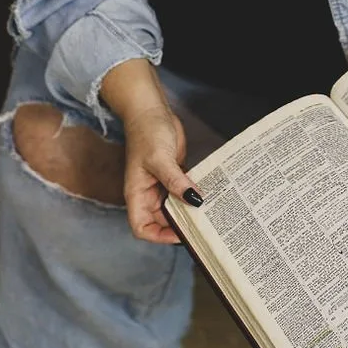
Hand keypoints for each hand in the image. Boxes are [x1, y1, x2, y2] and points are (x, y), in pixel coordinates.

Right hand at [121, 99, 201, 244]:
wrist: (151, 111)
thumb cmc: (147, 133)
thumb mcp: (160, 159)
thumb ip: (176, 182)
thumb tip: (195, 201)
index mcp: (137, 194)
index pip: (142, 228)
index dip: (159, 236)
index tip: (181, 234)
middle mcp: (148, 194)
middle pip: (162, 222)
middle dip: (180, 227)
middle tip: (203, 227)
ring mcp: (161, 185)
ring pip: (175, 208)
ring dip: (190, 212)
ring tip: (210, 215)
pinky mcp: (173, 176)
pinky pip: (183, 193)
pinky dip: (194, 196)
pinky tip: (210, 197)